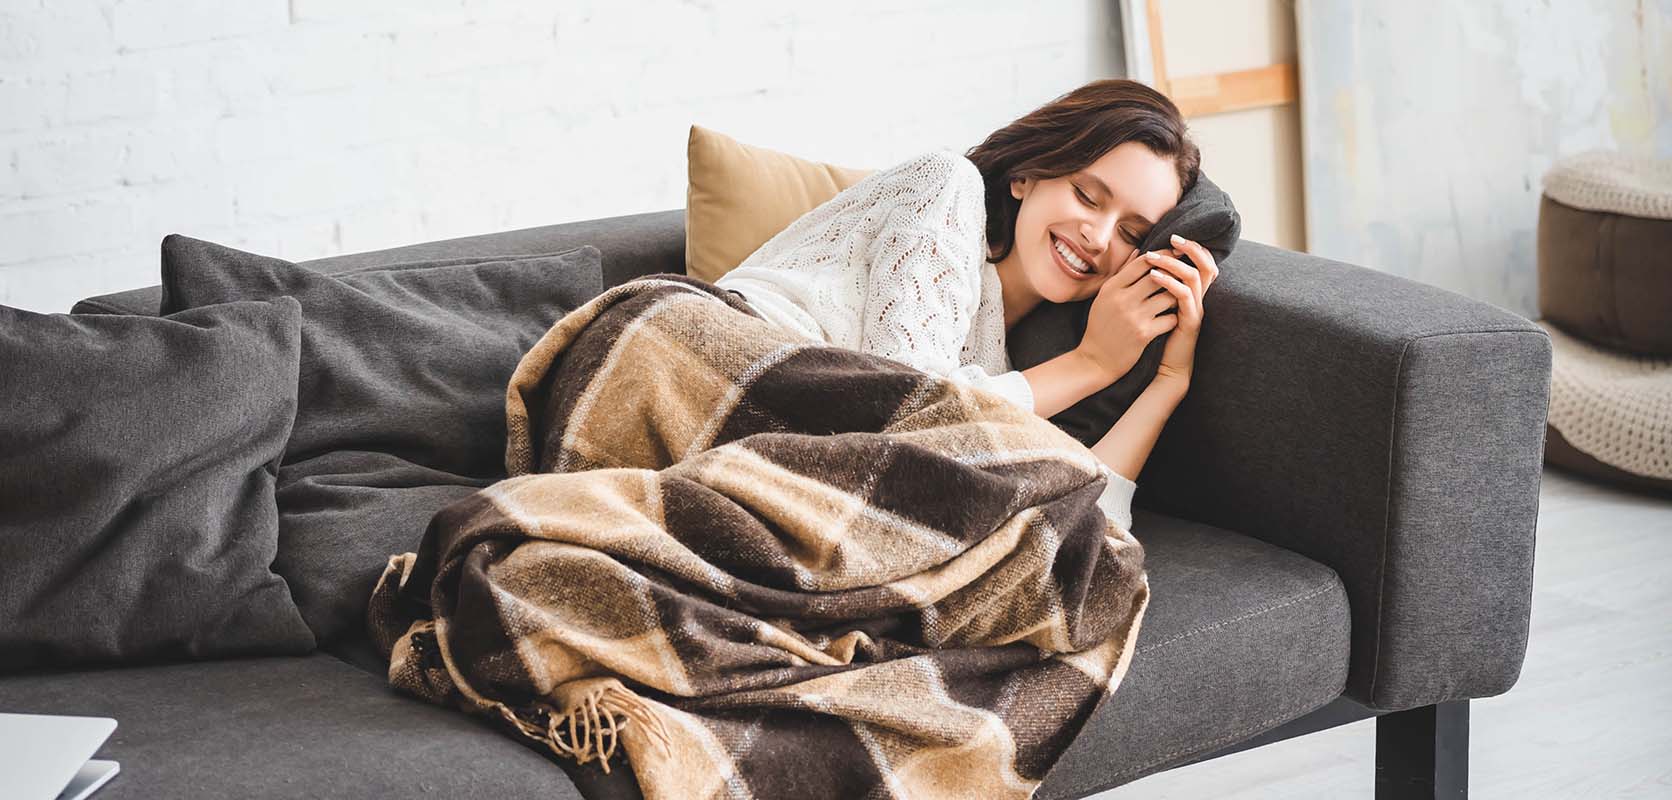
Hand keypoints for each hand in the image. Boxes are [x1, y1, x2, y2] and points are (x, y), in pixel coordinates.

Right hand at [1075, 245, 1189, 383]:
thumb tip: (1139, 250)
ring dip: (1176, 297)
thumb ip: (1122, 273)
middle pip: (1158, 276)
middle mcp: (1122, 299)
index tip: (1175, 254)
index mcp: (1112, 288)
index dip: (1162, 255)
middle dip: (1175, 274)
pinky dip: (1174, 318)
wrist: (1095, 360)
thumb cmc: (1101, 326)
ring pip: (1169, 296)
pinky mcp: (1144, 334)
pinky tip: (1170, 320)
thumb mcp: (1104, 297)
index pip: (1142, 262)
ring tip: (1177, 299)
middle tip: (1185, 274)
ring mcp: (1134, 317)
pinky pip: (1170, 318)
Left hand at [1143, 234, 1219, 385]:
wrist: (1167, 367)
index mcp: (1192, 293)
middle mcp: (1198, 299)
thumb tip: (1142, 262)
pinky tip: (1154, 276)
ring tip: (1152, 257)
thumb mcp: (1155, 306)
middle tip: (1172, 239)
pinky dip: (1169, 283)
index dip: (1193, 248)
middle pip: (1206, 265)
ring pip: (1195, 278)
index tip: (1173, 237)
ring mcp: (1196, 310)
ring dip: (1173, 264)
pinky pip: (1184, 297)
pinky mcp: (1190, 322)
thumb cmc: (1159, 336)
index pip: (1201, 263)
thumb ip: (1155, 286)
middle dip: (1190, 249)